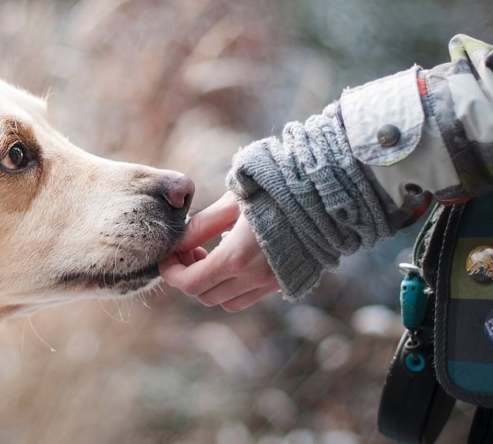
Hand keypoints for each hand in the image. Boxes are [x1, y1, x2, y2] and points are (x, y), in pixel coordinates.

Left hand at [160, 192, 279, 311]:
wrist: (325, 196)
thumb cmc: (274, 191)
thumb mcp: (231, 203)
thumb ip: (201, 226)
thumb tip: (177, 243)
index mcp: (237, 258)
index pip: (190, 283)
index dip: (171, 272)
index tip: (167, 256)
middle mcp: (254, 278)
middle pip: (204, 295)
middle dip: (188, 276)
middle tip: (188, 250)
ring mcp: (271, 283)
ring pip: (226, 301)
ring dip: (210, 284)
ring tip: (209, 254)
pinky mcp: (284, 282)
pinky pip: (248, 296)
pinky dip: (232, 286)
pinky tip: (234, 257)